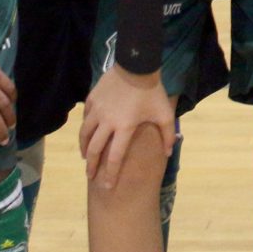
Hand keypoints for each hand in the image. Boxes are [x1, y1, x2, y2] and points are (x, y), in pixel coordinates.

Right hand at [80, 65, 175, 189]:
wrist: (137, 65)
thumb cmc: (152, 91)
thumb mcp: (165, 114)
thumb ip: (167, 135)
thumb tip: (167, 154)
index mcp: (124, 128)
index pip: (115, 157)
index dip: (110, 174)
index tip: (107, 186)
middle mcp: (107, 121)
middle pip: (95, 149)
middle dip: (92, 166)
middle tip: (90, 176)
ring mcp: (97, 109)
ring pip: (85, 133)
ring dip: (84, 147)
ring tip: (85, 156)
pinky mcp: (92, 98)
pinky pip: (86, 116)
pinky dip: (85, 127)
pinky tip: (87, 131)